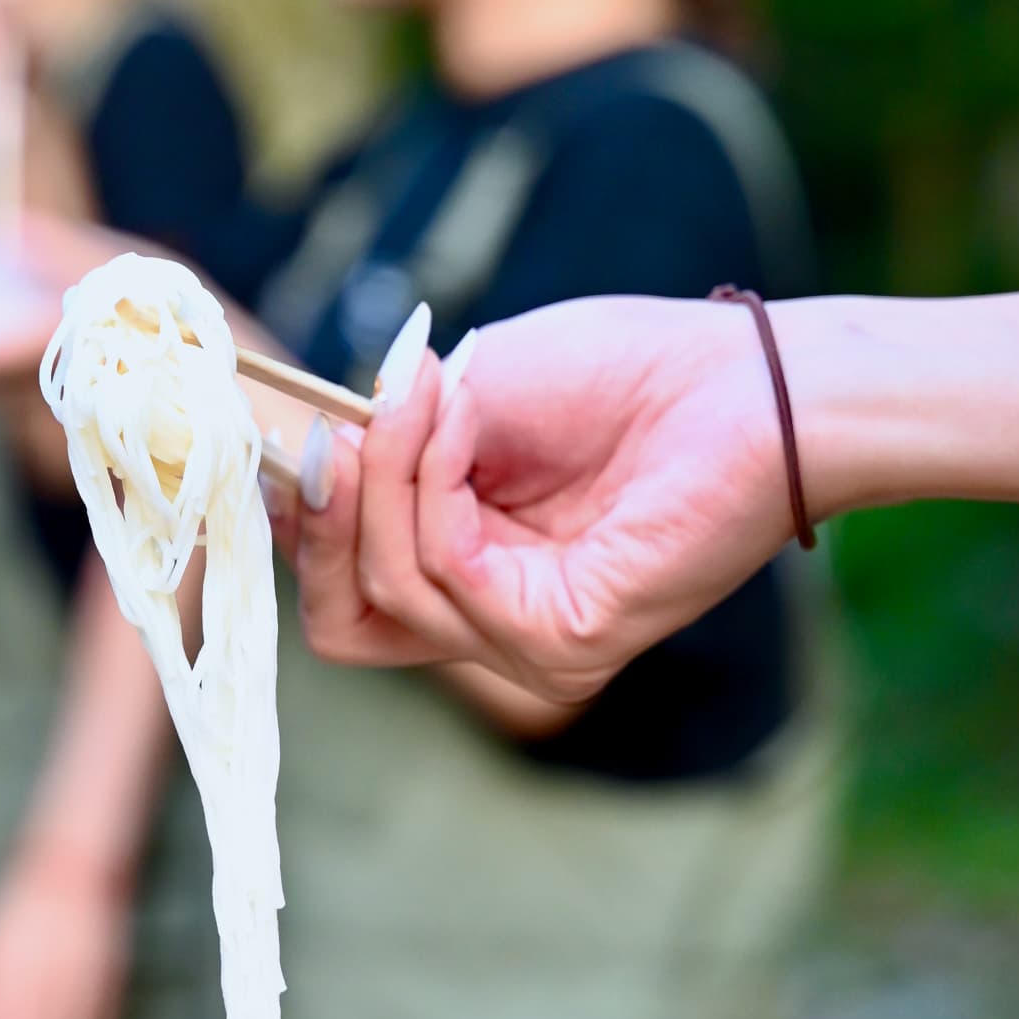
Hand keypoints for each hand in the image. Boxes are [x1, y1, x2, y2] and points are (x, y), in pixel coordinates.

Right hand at [292, 298, 795, 705]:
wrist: (741, 382)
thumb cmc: (624, 374)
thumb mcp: (461, 395)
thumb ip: (382, 443)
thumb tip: (300, 461)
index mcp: (466, 566)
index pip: (342, 591)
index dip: (296, 526)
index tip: (277, 438)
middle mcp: (492, 619)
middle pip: (341, 624)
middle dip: (317, 528)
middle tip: (337, 438)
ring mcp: (526, 643)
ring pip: (384, 590)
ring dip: (389, 472)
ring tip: (427, 393)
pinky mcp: (561, 645)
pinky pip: (443, 572)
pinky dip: (433, 482)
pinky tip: (464, 418)